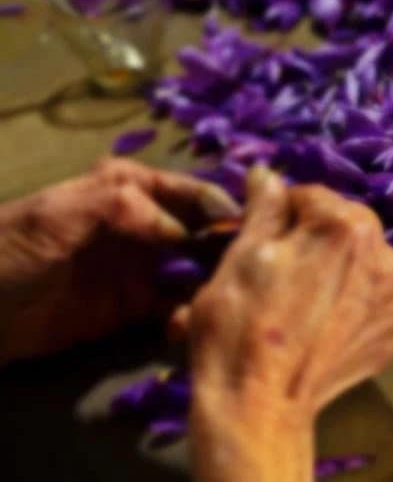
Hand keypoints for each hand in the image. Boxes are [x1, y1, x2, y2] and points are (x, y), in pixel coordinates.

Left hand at [0, 158, 240, 363]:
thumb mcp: (60, 214)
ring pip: (200, 270)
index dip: (223, 205)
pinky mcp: (137, 309)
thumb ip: (122, 206)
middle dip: (229, 247)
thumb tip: (181, 228)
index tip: (248, 228)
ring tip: (221, 299)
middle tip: (246, 270)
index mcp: (131, 187)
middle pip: (207, 231)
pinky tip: (187, 324)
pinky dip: (190, 316)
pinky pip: (179, 308)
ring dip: (214, 283)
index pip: (192, 190)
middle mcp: (147, 223)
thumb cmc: (10, 250)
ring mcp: (145, 267)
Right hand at [183, 166, 392, 481]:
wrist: (260, 406)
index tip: (258, 236)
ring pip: (359, 264)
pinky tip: (314, 326)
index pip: (311, 195)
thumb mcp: (241, 256)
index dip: (279, 211)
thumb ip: (265, 208)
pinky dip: (345, 305)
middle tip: (274, 268)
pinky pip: (367, 302)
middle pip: (344, 227)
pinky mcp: (391, 333)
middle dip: (311, 238)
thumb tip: (267, 174)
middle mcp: (384, 256)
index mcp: (347, 226)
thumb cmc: (240, 325)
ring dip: (333, 269)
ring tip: (295, 298)